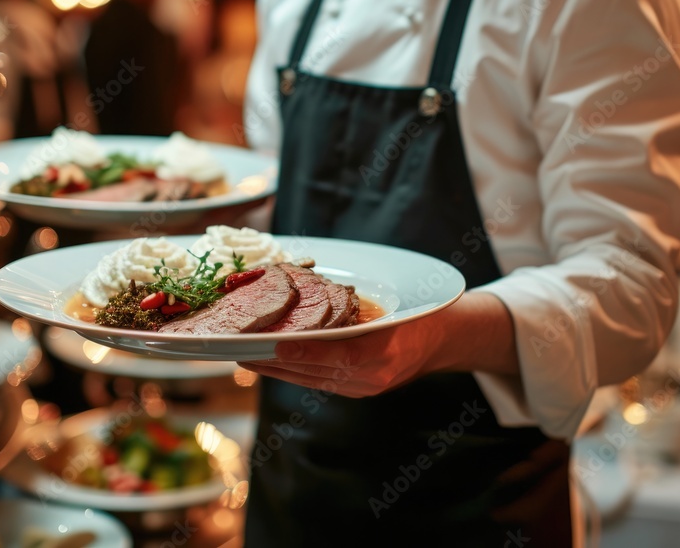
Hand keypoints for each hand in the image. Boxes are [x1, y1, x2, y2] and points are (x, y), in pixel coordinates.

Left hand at [238, 292, 518, 396]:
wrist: (444, 339)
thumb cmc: (417, 309)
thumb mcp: (389, 299)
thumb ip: (351, 304)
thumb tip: (302, 288)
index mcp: (383, 348)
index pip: (331, 352)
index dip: (295, 349)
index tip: (266, 344)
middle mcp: (371, 374)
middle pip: (311, 369)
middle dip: (270, 360)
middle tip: (234, 348)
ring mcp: (364, 387)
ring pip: (307, 378)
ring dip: (273, 367)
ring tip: (242, 355)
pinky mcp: (357, 391)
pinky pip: (316, 381)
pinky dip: (290, 370)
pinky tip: (268, 360)